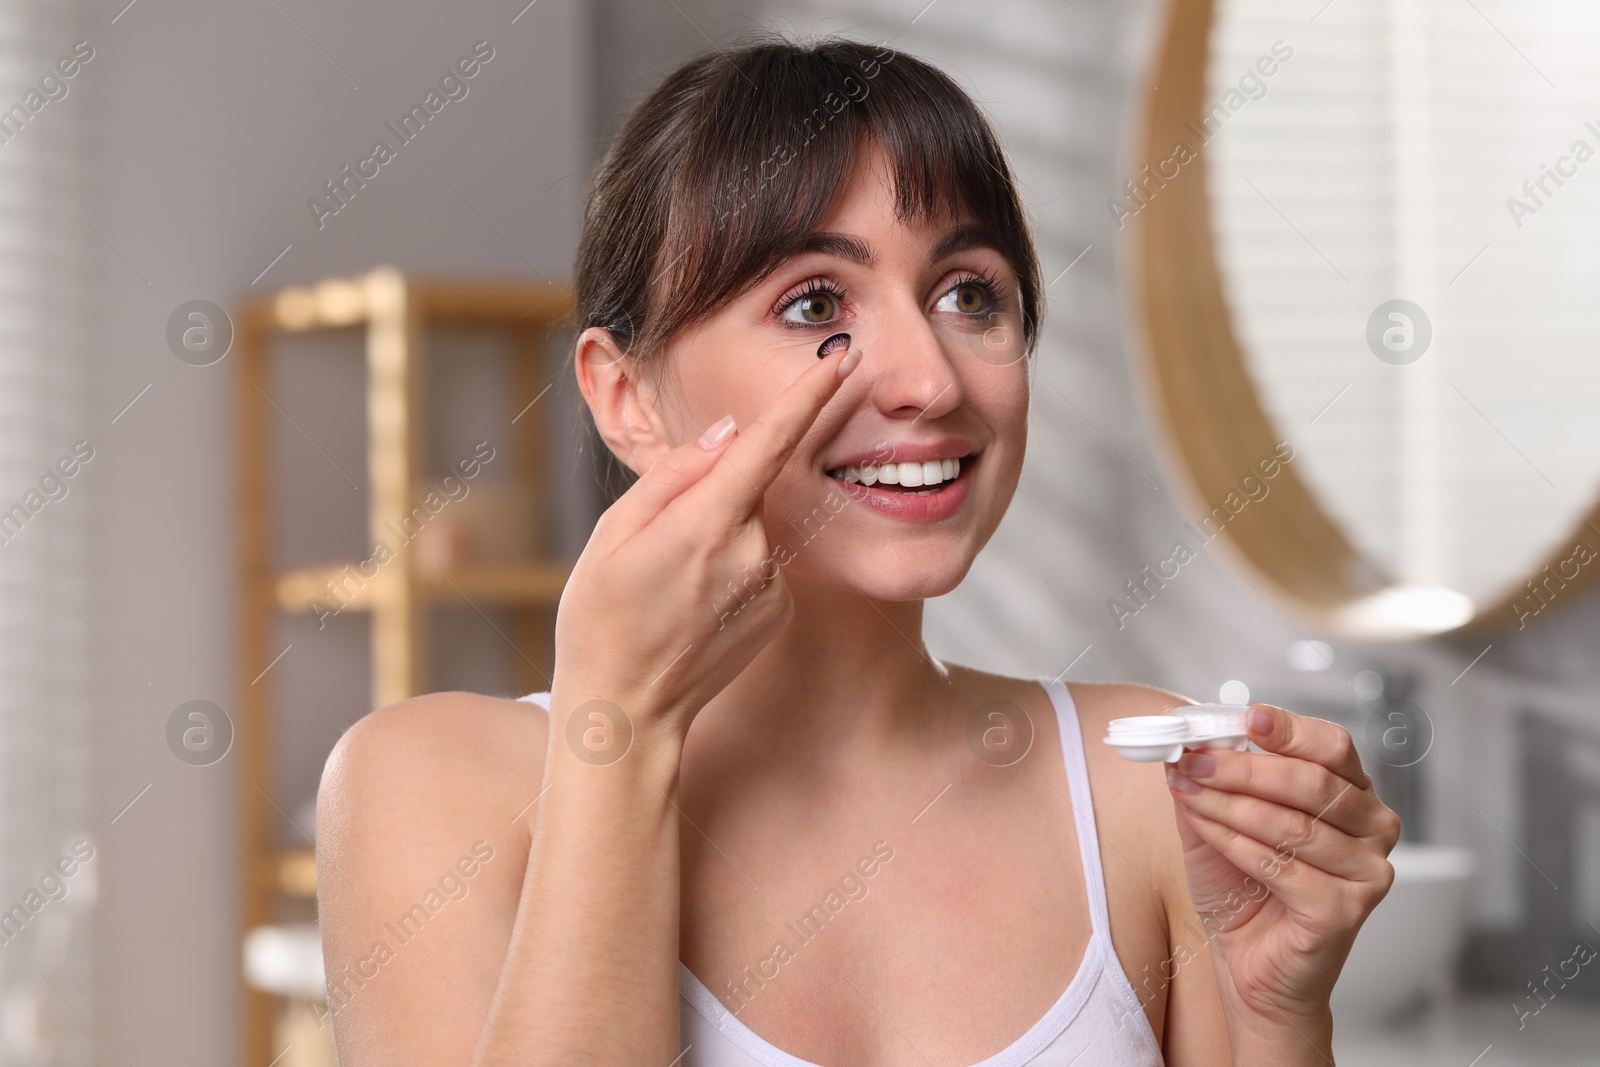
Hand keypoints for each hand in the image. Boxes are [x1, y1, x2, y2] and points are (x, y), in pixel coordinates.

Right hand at [550, 345, 861, 747]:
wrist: (626, 712)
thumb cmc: (602, 618)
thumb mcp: (614, 533)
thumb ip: (676, 473)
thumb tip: (728, 433)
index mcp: (705, 522)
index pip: (769, 442)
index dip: (809, 395)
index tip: (843, 359)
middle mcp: (751, 551)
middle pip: (745, 487)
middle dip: (711, 496)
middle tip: (657, 549)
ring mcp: (771, 585)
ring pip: (751, 527)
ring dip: (717, 537)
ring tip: (670, 588)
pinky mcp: (780, 610)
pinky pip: (759, 564)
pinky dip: (731, 571)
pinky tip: (695, 609)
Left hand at [1164, 704, 1400, 1034]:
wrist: (1250, 968)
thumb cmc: (1243, 892)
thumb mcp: (1217, 820)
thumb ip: (1208, 779)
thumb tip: (1184, 737)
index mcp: (1352, 796)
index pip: (1333, 747)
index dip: (1290, 729)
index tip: (1246, 718)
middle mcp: (1372, 829)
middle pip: (1312, 782)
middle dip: (1243, 768)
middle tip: (1194, 760)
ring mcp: (1366, 872)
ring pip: (1293, 823)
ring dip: (1230, 803)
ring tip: (1187, 792)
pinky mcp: (1345, 910)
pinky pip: (1282, 866)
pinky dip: (1235, 843)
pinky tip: (1206, 831)